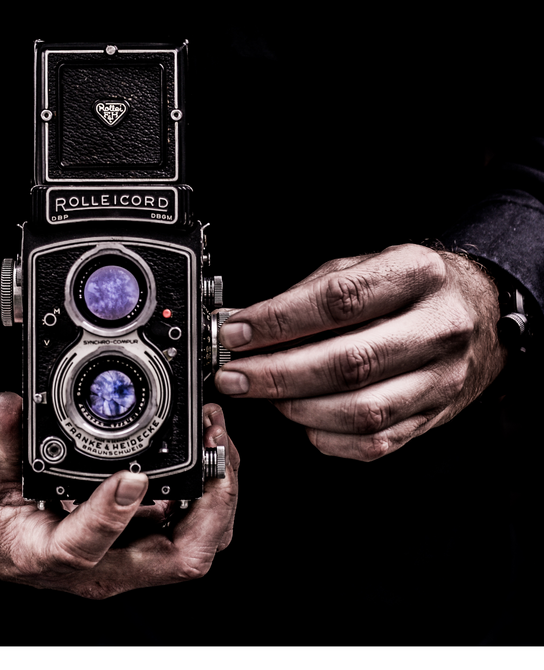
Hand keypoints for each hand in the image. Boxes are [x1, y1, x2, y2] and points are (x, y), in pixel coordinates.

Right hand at [0, 392, 238, 598]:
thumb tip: (10, 406)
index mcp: (50, 554)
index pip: (88, 547)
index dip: (115, 513)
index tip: (132, 476)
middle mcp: (100, 566)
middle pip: (179, 558)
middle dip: (211, 503)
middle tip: (214, 448)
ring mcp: (125, 557)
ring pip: (195, 543)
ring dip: (218, 495)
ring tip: (217, 442)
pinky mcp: (137, 541)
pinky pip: (187, 525)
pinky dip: (206, 492)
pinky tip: (205, 454)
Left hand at [214, 243, 506, 460]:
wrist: (475, 314)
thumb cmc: (407, 288)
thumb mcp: (361, 267)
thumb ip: (305, 295)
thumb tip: (243, 324)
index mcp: (417, 275)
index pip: (340, 300)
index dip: (280, 321)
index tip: (236, 333)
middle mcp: (437, 328)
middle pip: (349, 362)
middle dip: (277, 375)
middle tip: (234, 376)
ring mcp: (441, 378)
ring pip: (361, 411)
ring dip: (297, 408)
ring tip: (263, 395)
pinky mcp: (434, 415)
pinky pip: (374, 442)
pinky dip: (325, 436)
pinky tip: (300, 417)